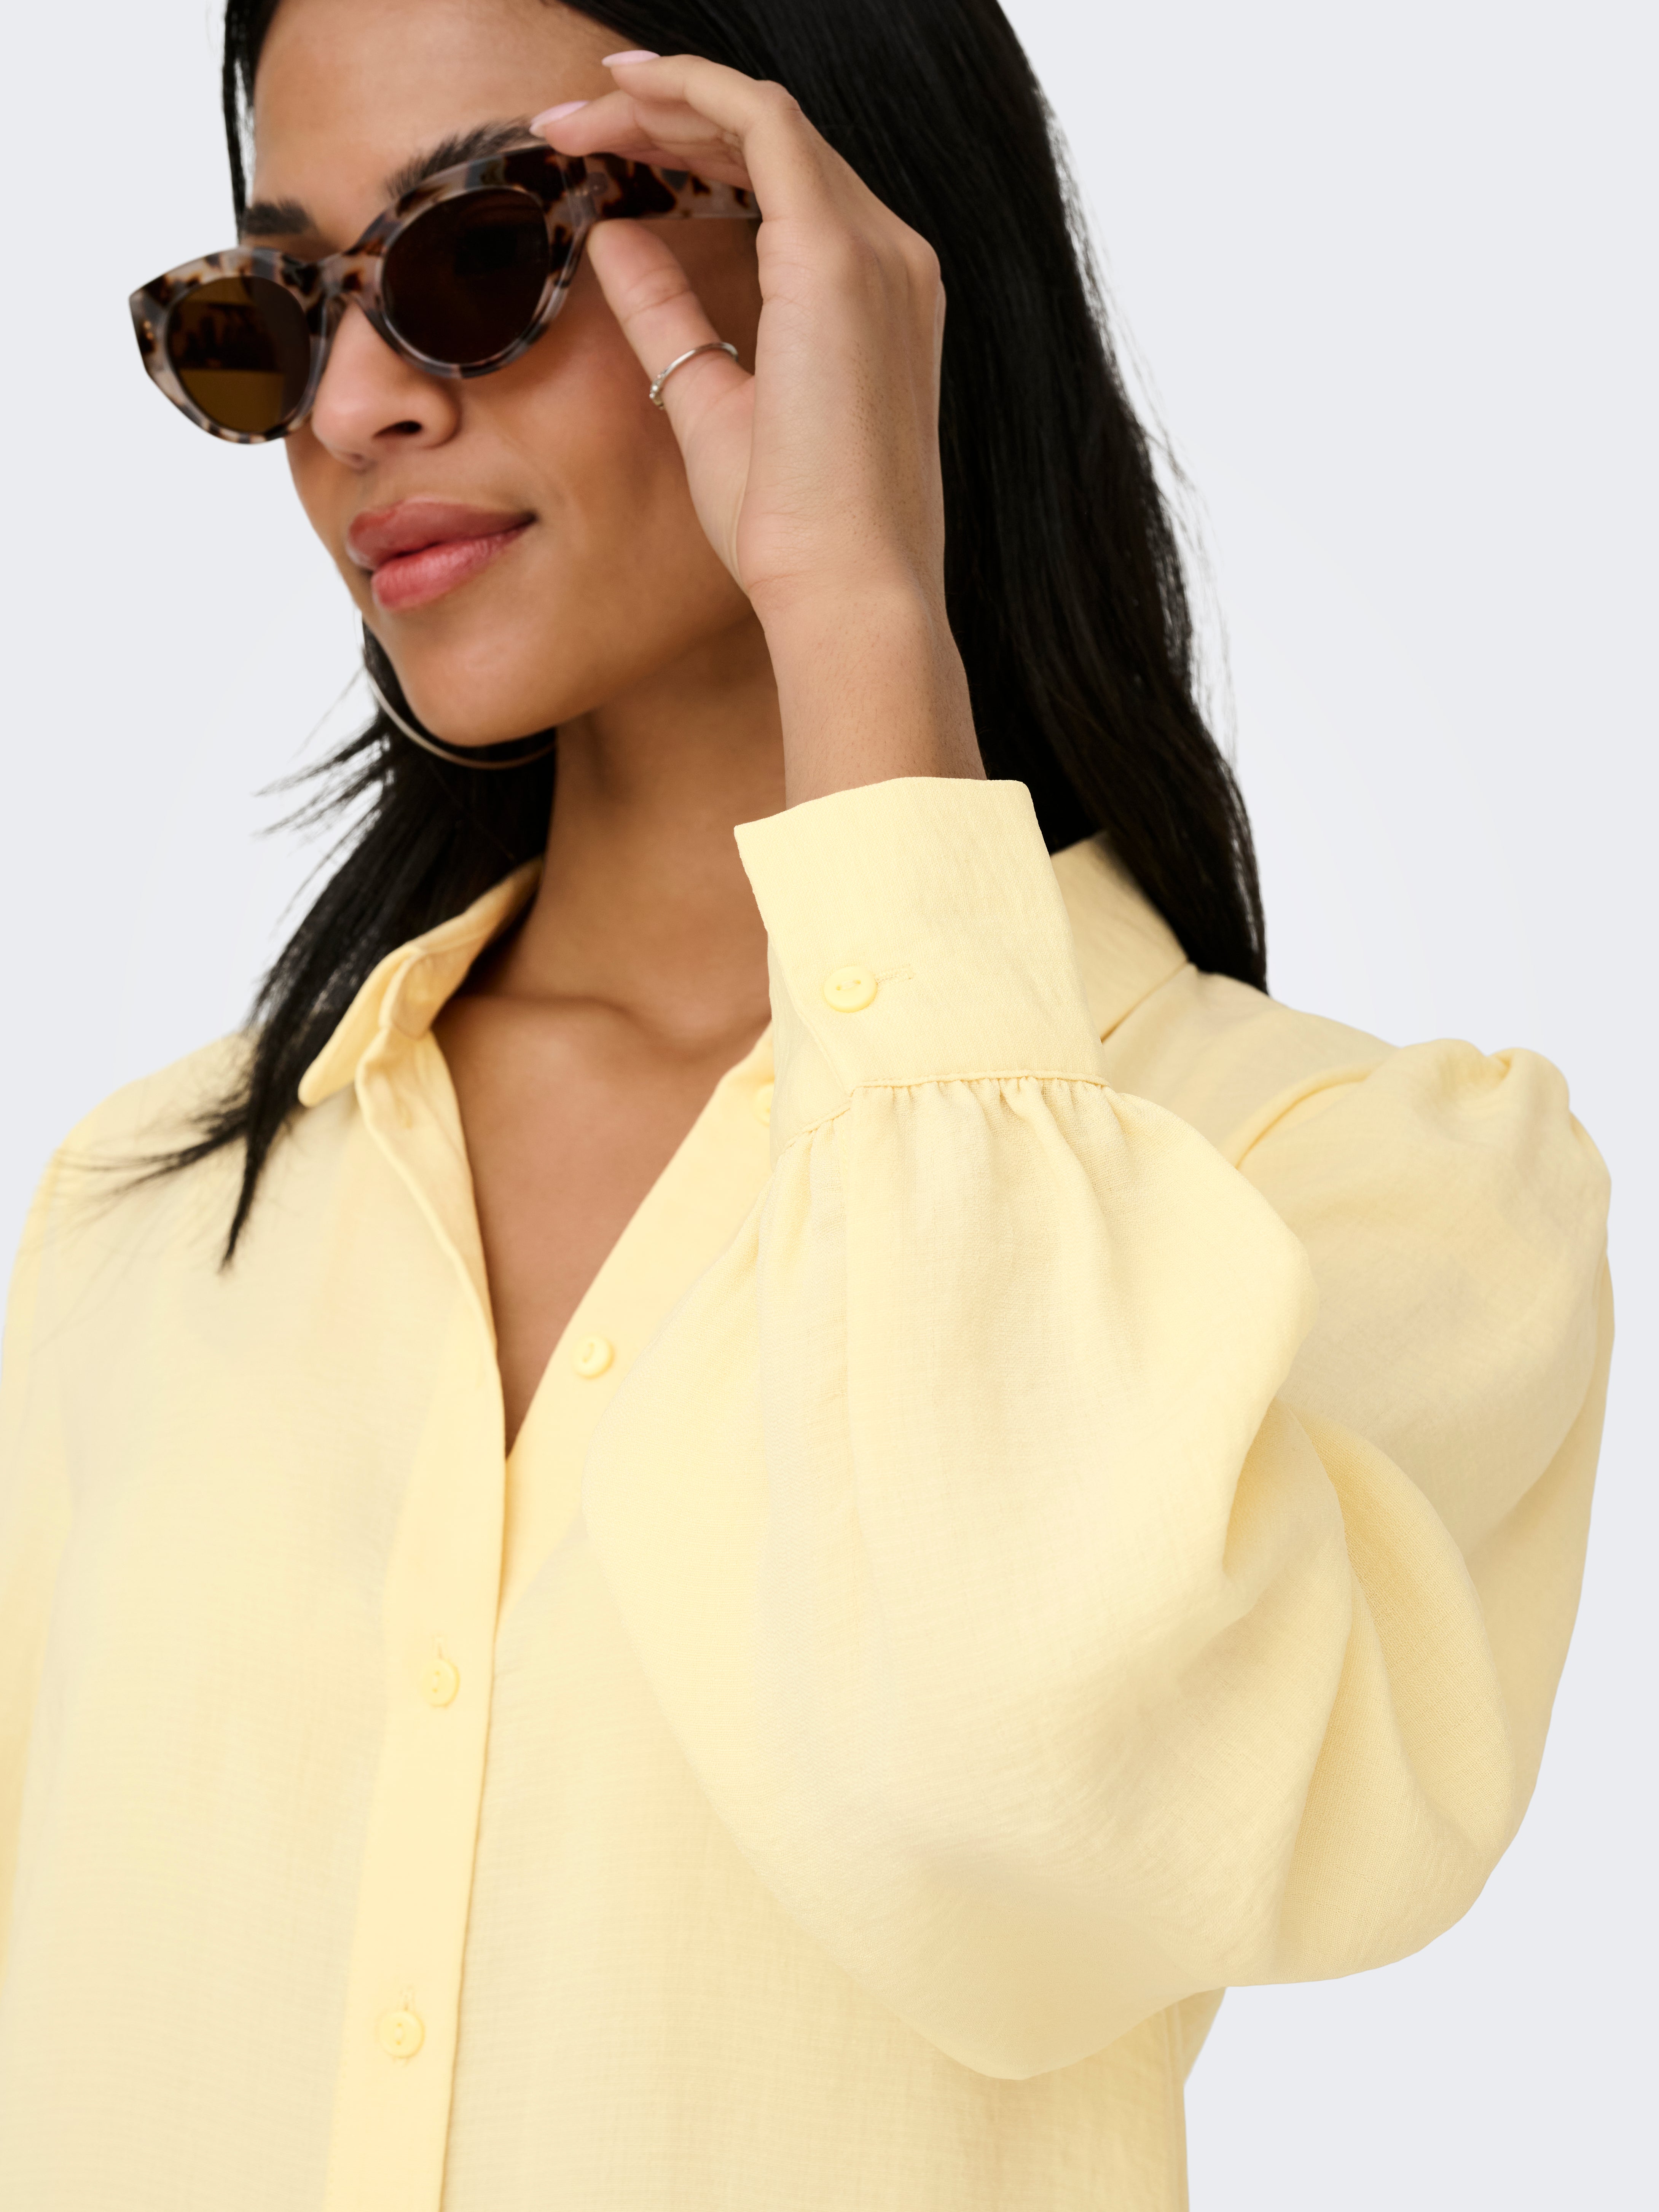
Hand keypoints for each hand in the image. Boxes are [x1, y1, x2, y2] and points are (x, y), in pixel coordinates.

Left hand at [536, 55, 982, 799]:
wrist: (844, 588)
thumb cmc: (789, 529)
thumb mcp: (707, 402)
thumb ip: (668, 315)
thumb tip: (615, 239)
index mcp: (869, 300)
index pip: (782, 182)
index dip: (691, 148)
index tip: (602, 153)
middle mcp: (888, 259)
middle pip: (772, 136)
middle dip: (667, 112)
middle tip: (570, 119)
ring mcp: (874, 251)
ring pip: (764, 116)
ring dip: (668, 97)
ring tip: (581, 105)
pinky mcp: (838, 257)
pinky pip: (763, 122)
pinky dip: (694, 91)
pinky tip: (625, 90)